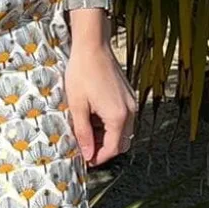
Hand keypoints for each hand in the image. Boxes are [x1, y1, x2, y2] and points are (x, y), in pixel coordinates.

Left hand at [64, 36, 136, 165]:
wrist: (93, 47)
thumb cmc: (82, 73)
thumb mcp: (77, 106)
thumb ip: (83, 133)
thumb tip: (87, 154)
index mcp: (117, 117)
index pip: (112, 149)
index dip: (98, 158)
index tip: (86, 161)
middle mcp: (129, 111)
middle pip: (121, 143)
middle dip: (104, 149)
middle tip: (85, 148)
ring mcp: (131, 103)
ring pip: (123, 131)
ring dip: (107, 136)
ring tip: (86, 130)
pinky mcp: (128, 96)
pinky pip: (123, 118)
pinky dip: (111, 124)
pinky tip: (94, 116)